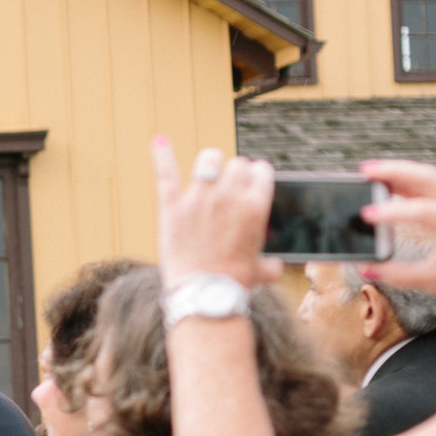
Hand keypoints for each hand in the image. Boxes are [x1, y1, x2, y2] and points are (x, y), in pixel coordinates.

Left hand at [151, 138, 280, 288]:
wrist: (204, 295)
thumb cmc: (234, 284)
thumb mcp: (261, 271)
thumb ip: (270, 264)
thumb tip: (277, 268)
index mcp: (256, 206)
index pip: (260, 170)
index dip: (254, 176)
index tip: (248, 184)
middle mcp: (230, 196)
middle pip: (236, 164)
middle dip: (232, 174)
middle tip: (225, 190)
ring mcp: (199, 199)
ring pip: (208, 160)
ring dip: (208, 165)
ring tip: (204, 177)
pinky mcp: (172, 207)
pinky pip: (167, 172)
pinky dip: (162, 154)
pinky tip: (159, 140)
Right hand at [356, 158, 435, 308]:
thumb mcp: (434, 283)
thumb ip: (399, 274)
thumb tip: (367, 266)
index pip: (424, 211)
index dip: (393, 211)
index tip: (366, 214)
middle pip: (428, 178)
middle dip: (395, 171)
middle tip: (364, 171)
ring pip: (429, 175)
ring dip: (399, 170)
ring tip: (369, 171)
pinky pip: (431, 182)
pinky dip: (407, 178)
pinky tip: (386, 180)